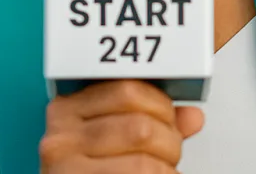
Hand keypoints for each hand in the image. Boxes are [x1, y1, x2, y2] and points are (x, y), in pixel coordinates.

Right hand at [39, 80, 203, 172]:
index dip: (160, 105)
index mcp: (70, 110)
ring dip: (166, 166)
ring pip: (143, 158)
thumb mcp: (120, 140)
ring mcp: (64, 164)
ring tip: (162, 169)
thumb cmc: (97, 167)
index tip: (167, 119)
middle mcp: (62, 136)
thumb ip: (155, 122)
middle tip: (169, 153)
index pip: (127, 89)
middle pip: (140, 125)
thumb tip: (193, 116)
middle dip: (169, 140)